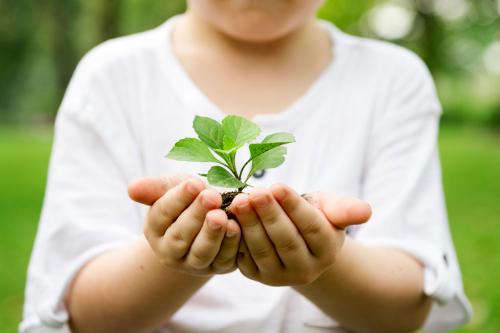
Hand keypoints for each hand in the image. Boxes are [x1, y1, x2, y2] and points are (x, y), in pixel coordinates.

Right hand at [128, 174, 240, 275]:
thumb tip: (132, 189)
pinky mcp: (219, 267)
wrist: (211, 215)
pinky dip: (231, 244)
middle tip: (211, 196)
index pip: (162, 213)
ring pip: (201, 252)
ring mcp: (194, 263)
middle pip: (180, 236)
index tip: (194, 183)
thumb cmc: (189, 198)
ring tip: (221, 216)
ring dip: (212, 234)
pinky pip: (224, 259)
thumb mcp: (172, 188)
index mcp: (155, 229)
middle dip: (196, 215)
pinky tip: (236, 227)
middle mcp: (171, 251)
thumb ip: (154, 188)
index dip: (178, 198)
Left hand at [230, 184, 370, 285]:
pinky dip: (237, 238)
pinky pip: (245, 258)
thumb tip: (365, 212)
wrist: (296, 239)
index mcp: (328, 250)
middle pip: (286, 241)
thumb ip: (345, 209)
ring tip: (240, 201)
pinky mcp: (257, 275)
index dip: (293, 207)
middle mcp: (306, 269)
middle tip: (254, 192)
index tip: (277, 186)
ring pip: (264, 250)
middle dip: (269, 215)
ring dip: (250, 225)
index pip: (311, 227)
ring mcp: (280, 276)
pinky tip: (229, 218)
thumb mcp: (330, 208)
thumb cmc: (314, 216)